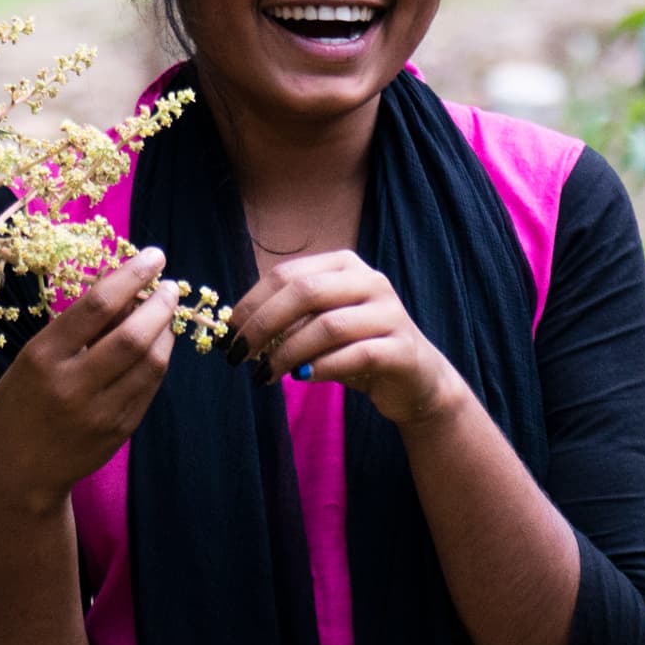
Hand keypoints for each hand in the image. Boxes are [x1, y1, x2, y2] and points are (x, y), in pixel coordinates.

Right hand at [0, 247, 179, 514]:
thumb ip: (72, 330)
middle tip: (169, 287)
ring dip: (166, 331)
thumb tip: (122, 289)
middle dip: (159, 304)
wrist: (18, 473)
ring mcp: (100, 412)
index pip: (96, 306)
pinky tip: (157, 345)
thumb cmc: (18, 404)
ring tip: (164, 314)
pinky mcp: (120, 431)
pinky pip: (150, 386)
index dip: (130, 276)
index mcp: (43, 358)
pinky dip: (159, 359)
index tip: (153, 256)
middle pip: (132, 336)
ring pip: (151, 362)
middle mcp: (73, 385)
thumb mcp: (31, 358)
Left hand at [225, 250, 460, 428]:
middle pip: (305, 292)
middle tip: (239, 355)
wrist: (415, 380)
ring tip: (264, 375)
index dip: (251, 304)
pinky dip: (322, 368)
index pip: (286, 275)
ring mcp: (389, 312)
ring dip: (287, 353)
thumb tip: (236, 329)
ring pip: (328, 326)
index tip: (228, 334)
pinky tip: (302, 378)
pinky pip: (355, 355)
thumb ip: (288, 318)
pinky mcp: (402, 348)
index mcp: (344, 265)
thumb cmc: (356, 348)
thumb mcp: (319, 325)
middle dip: (264, 325)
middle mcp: (369, 280)